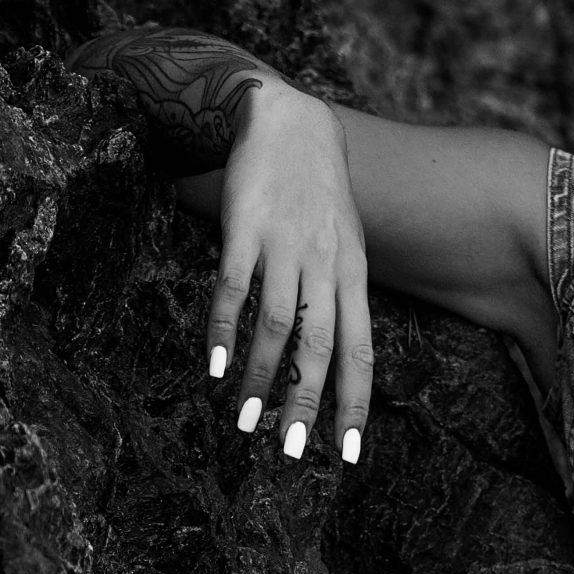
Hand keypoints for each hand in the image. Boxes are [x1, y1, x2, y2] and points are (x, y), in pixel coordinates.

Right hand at [208, 81, 373, 463]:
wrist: (287, 120)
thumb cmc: (318, 191)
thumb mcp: (347, 243)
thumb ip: (343, 296)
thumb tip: (337, 360)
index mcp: (354, 274)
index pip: (361, 350)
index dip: (355, 403)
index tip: (349, 453)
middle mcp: (325, 264)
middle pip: (321, 346)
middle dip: (307, 402)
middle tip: (291, 450)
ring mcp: (285, 246)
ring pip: (276, 325)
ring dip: (260, 376)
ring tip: (244, 420)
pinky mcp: (245, 228)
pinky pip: (233, 289)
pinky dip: (222, 330)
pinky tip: (212, 366)